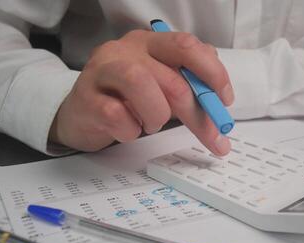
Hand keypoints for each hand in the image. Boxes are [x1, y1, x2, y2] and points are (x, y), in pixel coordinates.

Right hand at [49, 29, 233, 154]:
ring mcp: (101, 71)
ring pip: (141, 85)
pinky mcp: (85, 99)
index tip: (225, 101)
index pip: (186, 46)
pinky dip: (131, 131)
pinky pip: (117, 116)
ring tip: (152, 125)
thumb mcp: (160, 86)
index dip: (212, 74)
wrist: (78, 114)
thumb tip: (220, 100)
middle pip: (171, 78)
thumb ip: (188, 84)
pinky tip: (127, 130)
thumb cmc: (125, 100)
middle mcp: (124, 50)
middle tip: (213, 138)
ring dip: (157, 115)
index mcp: (148, 43)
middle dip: (197, 114)